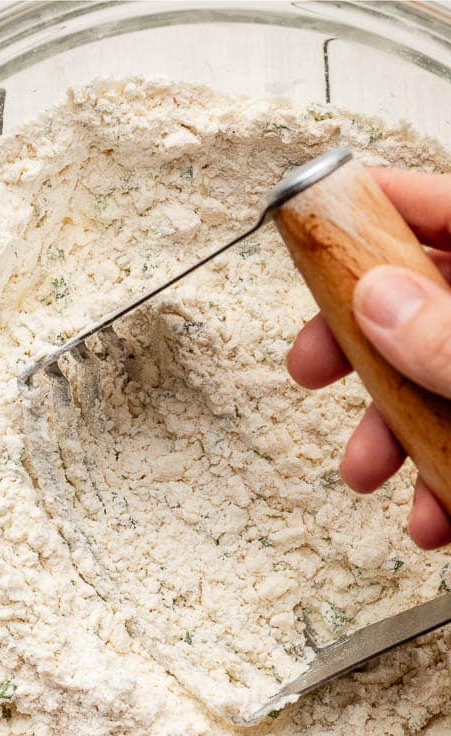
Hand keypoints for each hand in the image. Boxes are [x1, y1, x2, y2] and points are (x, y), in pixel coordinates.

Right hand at [287, 168, 450, 548]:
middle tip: (312, 367)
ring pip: (440, 379)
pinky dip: (444, 479)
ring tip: (364, 474)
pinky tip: (437, 518)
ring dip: (393, 432)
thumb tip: (377, 302)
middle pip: (426, 298)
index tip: (319, 218)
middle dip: (361, 343)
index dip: (384, 203)